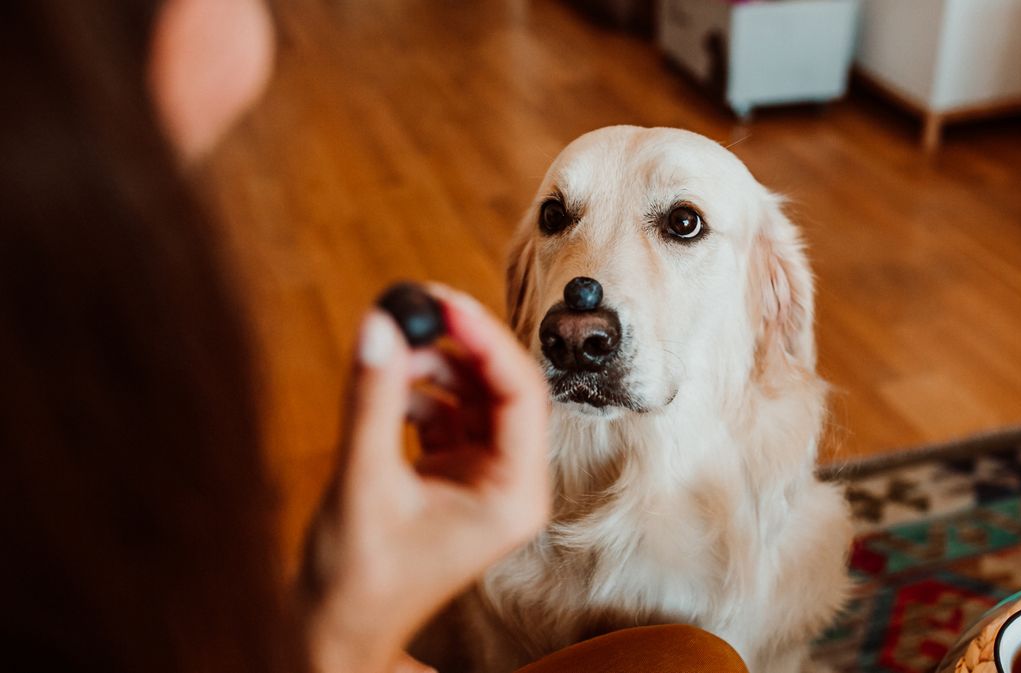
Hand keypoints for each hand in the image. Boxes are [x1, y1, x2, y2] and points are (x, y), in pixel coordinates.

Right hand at [300, 286, 549, 672]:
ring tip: (391, 356)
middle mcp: (511, 484)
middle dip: (460, 346)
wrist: (336, 632)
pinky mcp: (456, 474)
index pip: (522, 394)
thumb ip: (373, 400)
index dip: (486, 341)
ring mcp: (484, 479)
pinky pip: (450, 414)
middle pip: (503, 388)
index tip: (444, 303)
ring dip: (436, 367)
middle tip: (416, 306)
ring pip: (475, 396)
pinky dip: (420, 394)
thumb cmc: (356, 581)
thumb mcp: (363, 482)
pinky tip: (388, 393)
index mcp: (515, 496)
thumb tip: (379, 323)